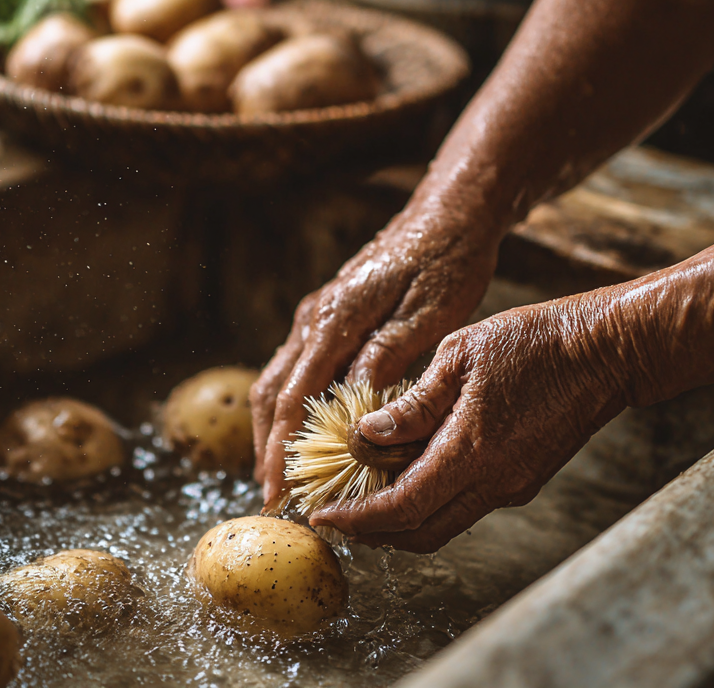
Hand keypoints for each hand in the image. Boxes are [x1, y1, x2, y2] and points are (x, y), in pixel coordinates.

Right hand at [250, 204, 499, 507]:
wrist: (448, 216)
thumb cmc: (446, 263)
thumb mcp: (428, 314)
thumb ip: (388, 358)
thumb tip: (354, 409)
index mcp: (334, 319)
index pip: (294, 396)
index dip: (282, 448)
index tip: (276, 491)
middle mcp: (313, 318)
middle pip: (271, 392)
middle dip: (266, 446)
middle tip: (272, 496)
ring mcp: (315, 316)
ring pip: (278, 380)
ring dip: (275, 429)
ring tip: (284, 476)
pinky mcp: (327, 318)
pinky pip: (296, 368)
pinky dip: (293, 407)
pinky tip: (310, 435)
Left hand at [308, 298, 629, 551]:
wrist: (608, 351)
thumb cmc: (534, 341)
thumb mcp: (460, 356)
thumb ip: (413, 402)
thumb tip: (366, 434)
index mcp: (471, 452)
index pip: (401, 509)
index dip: (357, 519)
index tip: (321, 516)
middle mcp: (494, 482)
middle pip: (419, 533)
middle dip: (371, 532)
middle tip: (333, 515)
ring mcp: (511, 485)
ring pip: (442, 525)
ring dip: (399, 522)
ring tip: (360, 499)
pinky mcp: (522, 478)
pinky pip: (465, 505)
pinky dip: (427, 503)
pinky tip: (405, 475)